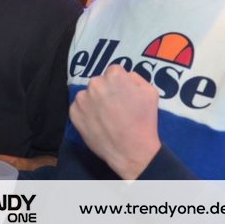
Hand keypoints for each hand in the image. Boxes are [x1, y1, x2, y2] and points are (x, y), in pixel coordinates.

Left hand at [69, 64, 161, 179]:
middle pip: (99, 82)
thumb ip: (135, 78)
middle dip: (106, 91)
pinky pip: (79, 108)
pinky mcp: (74, 113)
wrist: (131, 151)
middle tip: (115, 108)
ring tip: (106, 118)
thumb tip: (125, 76)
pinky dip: (86, 113)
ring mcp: (82, 99)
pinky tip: (98, 123)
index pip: (114, 72)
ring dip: (94, 102)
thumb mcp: (150, 92)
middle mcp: (95, 83)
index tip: (124, 96)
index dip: (120, 84)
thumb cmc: (144, 121)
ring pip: (88, 95)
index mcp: (113, 75)